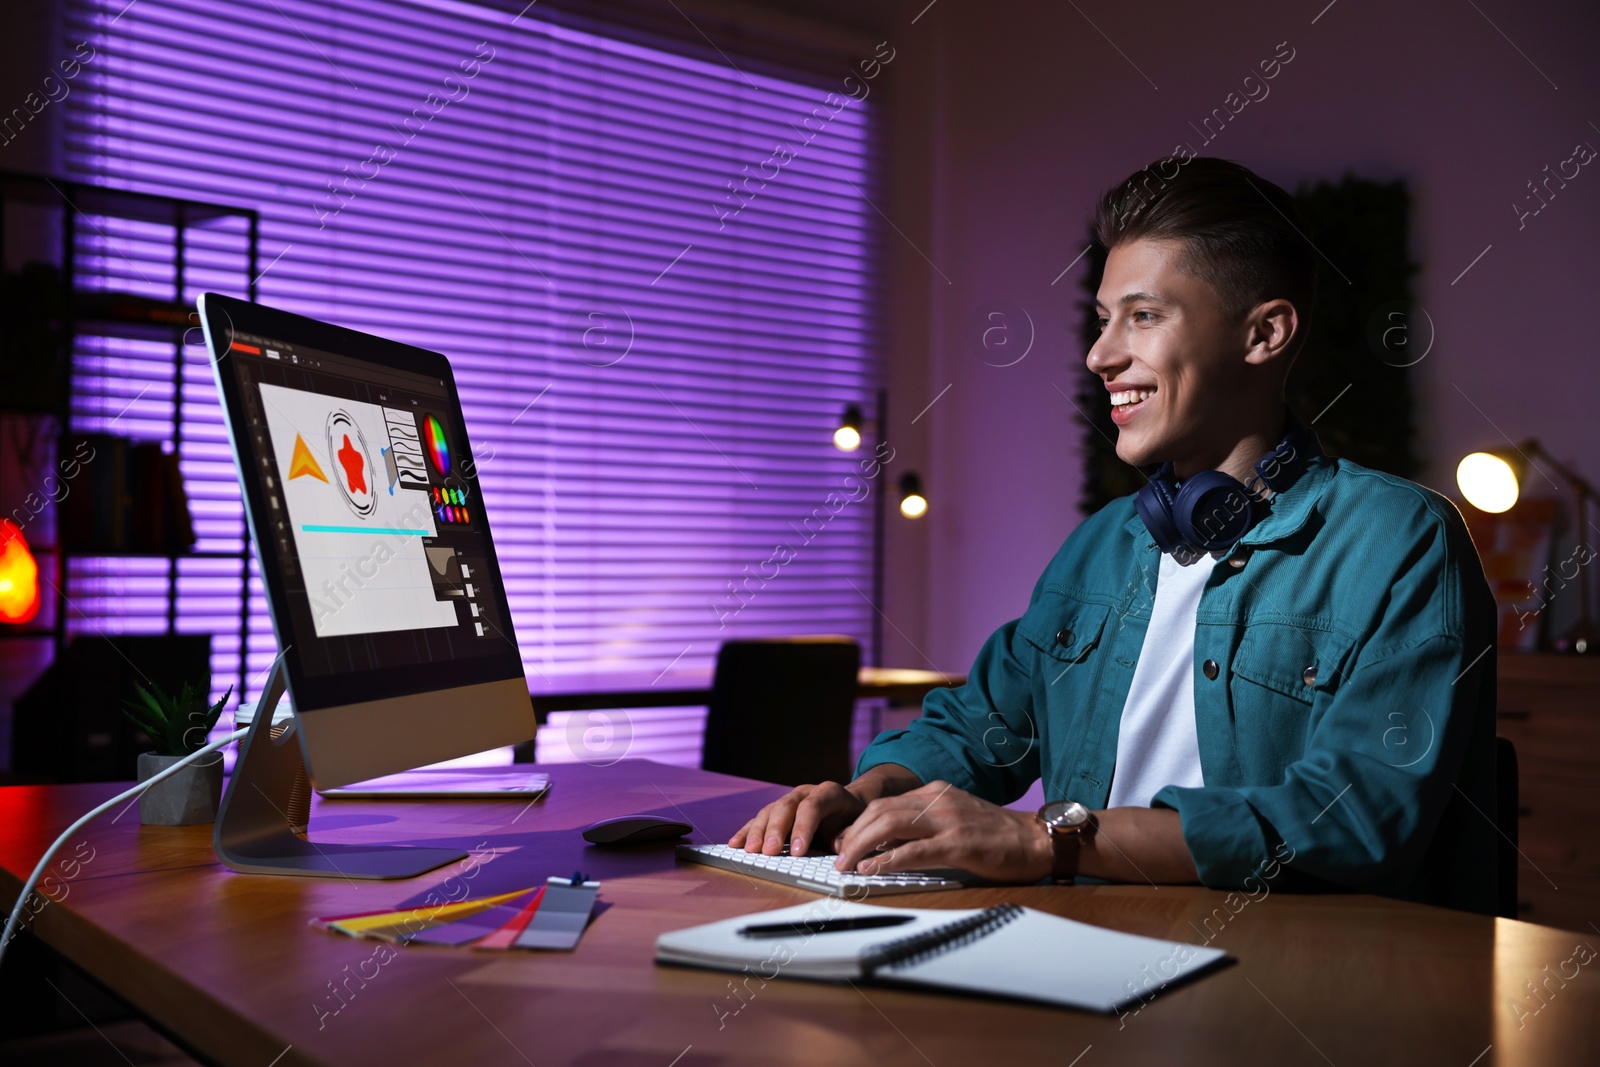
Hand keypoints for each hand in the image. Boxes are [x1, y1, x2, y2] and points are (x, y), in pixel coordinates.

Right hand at [728, 781, 867, 856]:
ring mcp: (788, 800)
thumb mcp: (858, 826)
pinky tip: (735, 844)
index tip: (798, 851)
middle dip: (776, 830)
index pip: (813, 806)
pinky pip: (758, 820)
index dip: (804, 827)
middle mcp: (805, 793)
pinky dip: (746, 832)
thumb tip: (837, 851)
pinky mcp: (776, 812)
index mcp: (829, 792)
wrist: (849, 807)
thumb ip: (848, 837)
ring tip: (750, 851)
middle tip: (768, 851)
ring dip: (757, 832)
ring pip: (769, 812)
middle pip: (786, 807)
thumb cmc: (853, 820)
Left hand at [833, 781, 1053, 882]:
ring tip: (845, 864)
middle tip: (837, 856)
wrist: (1036, 839)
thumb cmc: (997, 835)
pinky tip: (871, 869)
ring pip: (890, 825)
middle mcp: (937, 799)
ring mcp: (948, 820)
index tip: (843, 842)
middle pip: (879, 811)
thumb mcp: (955, 818)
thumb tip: (886, 845)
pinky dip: (887, 860)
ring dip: (861, 846)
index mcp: (935, 791)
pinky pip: (914, 850)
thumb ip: (924, 824)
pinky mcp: (959, 843)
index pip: (884, 803)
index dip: (858, 823)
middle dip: (852, 834)